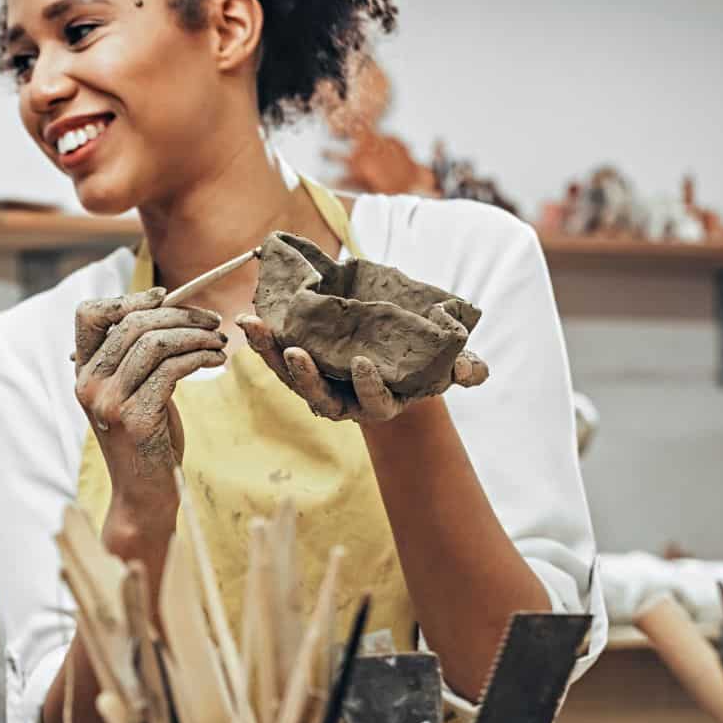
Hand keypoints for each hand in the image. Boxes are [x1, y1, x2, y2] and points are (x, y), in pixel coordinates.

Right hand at [73, 289, 225, 518]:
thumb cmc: (146, 440)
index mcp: (83, 373)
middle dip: (180, 315)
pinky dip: (200, 358)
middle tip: (211, 322)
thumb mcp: (132, 392)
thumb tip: (167, 309)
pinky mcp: (136, 418)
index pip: (89, 314)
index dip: (127, 298)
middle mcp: (89, 384)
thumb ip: (136, 357)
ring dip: (196, 336)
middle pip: (133, 323)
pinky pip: (172, 370)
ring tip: (219, 343)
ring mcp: (109, 402)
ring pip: (155, 343)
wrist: (143, 494)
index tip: (164, 297)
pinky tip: (216, 361)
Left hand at [236, 314, 487, 424]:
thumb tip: (472, 372)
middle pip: (319, 397)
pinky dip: (262, 341)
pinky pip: (276, 358)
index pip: (373, 402)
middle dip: (305, 378)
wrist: (393, 358)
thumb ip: (462, 369)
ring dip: (271, 354)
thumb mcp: (444, 367)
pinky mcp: (300, 368)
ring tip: (257, 327)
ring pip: (290, 378)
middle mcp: (344, 402)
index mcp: (380, 403)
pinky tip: (250, 319)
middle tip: (295, 353)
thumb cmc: (421, 365)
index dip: (368, 386)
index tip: (363, 363)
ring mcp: (319, 386)